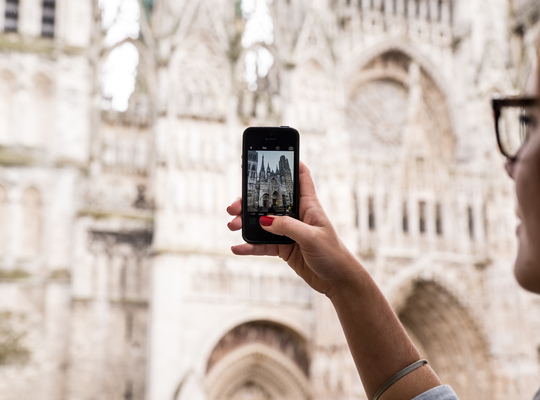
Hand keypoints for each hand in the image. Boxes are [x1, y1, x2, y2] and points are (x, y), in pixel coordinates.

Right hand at [227, 162, 359, 296]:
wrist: (338, 281)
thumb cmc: (333, 255)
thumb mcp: (311, 238)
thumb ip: (288, 227)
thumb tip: (263, 220)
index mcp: (309, 205)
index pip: (301, 177)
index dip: (290, 163)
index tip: (273, 155)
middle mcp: (297, 215)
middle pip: (271, 200)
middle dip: (251, 201)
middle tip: (234, 206)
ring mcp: (289, 232)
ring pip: (263, 222)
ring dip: (245, 222)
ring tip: (232, 225)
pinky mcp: (284, 248)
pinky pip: (263, 245)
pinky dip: (249, 246)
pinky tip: (237, 247)